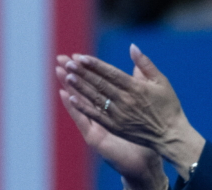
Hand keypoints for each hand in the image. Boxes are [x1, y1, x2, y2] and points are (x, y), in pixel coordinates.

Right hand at [55, 55, 164, 188]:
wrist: (151, 156)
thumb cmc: (148, 130)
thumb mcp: (144, 99)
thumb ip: (138, 80)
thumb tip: (135, 58)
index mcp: (112, 102)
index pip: (97, 80)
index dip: (87, 68)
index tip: (76, 55)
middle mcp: (101, 112)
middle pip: (85, 88)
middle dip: (73, 73)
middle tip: (60, 58)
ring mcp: (97, 124)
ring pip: (80, 101)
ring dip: (69, 86)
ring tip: (60, 72)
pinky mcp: (95, 136)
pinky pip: (83, 120)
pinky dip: (74, 107)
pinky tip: (65, 95)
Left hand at [60, 45, 203, 173]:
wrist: (171, 136)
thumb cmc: (168, 106)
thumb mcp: (161, 81)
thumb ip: (145, 64)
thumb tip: (132, 46)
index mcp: (136, 88)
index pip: (110, 73)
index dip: (94, 65)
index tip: (80, 57)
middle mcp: (125, 101)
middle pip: (100, 84)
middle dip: (83, 73)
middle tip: (67, 63)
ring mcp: (119, 115)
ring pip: (96, 98)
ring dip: (81, 87)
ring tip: (67, 76)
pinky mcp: (116, 127)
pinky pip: (97, 116)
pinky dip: (84, 107)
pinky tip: (72, 99)